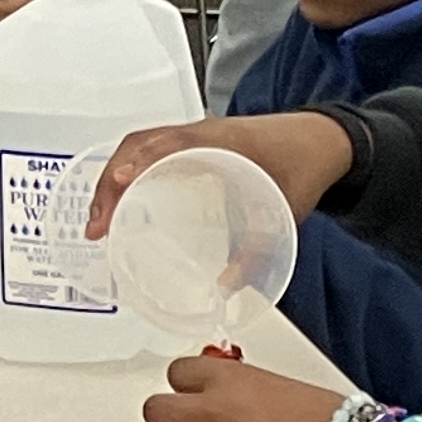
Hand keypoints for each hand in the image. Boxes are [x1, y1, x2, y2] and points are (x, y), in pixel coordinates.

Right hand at [85, 112, 354, 238]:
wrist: (325, 140)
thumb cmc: (304, 163)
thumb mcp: (281, 212)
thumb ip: (255, 254)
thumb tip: (226, 290)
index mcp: (216, 140)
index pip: (158, 147)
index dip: (129, 172)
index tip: (111, 203)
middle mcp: (199, 131)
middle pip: (136, 146)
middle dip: (108, 184)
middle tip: (97, 227)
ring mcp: (195, 134)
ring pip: (139, 146)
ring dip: (114, 178)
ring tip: (101, 219)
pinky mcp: (196, 142)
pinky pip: (152, 149)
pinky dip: (130, 171)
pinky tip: (125, 201)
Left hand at [142, 353, 349, 421]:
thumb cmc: (328, 419)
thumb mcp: (279, 386)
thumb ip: (246, 393)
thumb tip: (238, 407)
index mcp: (228, 378)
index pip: (178, 372)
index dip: (185, 385)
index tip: (193, 393)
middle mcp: (213, 411)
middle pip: (154, 412)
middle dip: (166, 421)